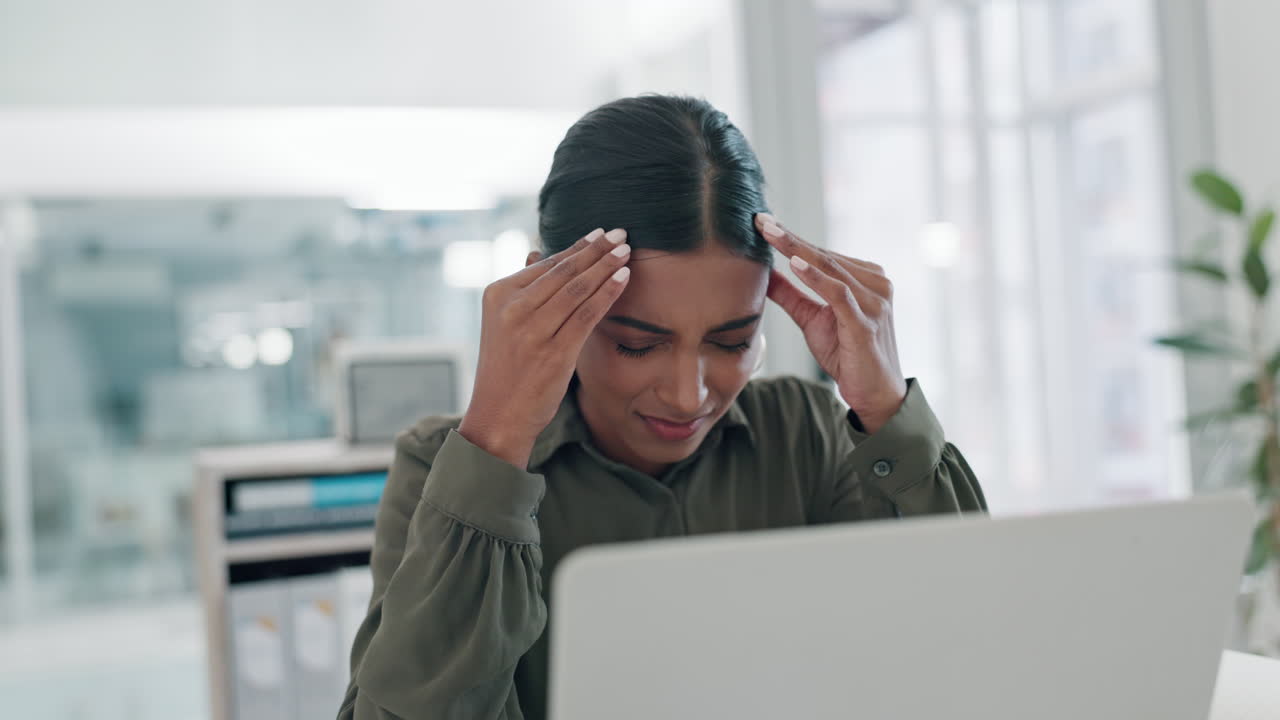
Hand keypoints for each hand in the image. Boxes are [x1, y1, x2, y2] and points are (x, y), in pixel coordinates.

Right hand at [459, 228, 631, 467]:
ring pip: (578, 289)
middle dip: (597, 251)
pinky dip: (607, 293)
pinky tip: (623, 279)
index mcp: (498, 294)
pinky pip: (587, 314)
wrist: (498, 416)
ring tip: (626, 252)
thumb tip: (537, 252)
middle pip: (564, 272)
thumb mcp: (504, 323)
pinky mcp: (554, 352)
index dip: (578, 248)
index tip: (601, 234)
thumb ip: (523, 288)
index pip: (546, 264)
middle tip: (621, 234)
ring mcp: (532, 330)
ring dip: (606, 267)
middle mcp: (513, 308)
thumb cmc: (506, 369)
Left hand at [755, 213, 907, 433]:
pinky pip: (839, 294)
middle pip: (825, 256)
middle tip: (761, 220)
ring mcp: (875, 302)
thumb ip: (792, 295)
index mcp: (867, 279)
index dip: (792, 238)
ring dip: (798, 250)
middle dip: (790, 237)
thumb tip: (764, 273)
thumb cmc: (848, 355)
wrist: (874, 394)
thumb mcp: (813, 320)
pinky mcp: (866, 323)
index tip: (762, 222)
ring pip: (831, 269)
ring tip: (771, 234)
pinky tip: (794, 265)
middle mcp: (876, 284)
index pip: (823, 254)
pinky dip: (816, 278)